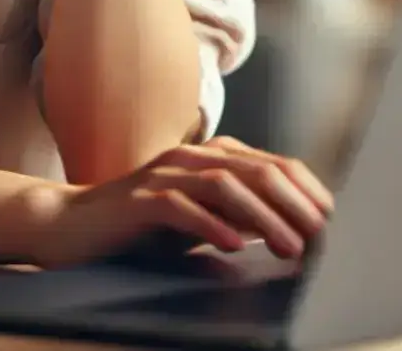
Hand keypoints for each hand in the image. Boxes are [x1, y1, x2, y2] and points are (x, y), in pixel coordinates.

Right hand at [27, 136, 333, 268]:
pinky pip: (180, 207)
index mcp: (210, 157)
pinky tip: (235, 246)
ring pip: (224, 185)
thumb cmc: (140, 228)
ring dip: (263, 217)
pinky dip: (211, 225)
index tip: (331, 218)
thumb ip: (237, 218)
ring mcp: (163, 174)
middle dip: (294, 203)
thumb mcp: (199, 221)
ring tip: (289, 246)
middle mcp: (190, 157)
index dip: (305, 189)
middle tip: (320, 235)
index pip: (271, 163)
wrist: (70, 225)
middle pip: (255, 170)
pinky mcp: (138, 199)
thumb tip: (289, 232)